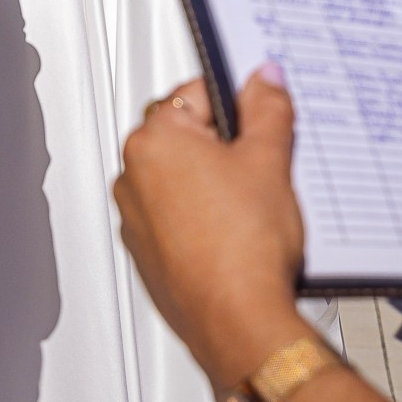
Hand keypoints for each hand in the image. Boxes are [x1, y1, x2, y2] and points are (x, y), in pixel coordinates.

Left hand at [115, 66, 313, 391]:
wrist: (238, 322)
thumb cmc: (245, 249)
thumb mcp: (269, 160)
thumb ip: (266, 107)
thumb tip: (263, 79)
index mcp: (154, 140)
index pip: (196, 92)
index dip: (236, 105)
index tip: (257, 119)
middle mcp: (132, 176)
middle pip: (184, 137)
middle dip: (221, 146)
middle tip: (259, 167)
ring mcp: (135, 219)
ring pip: (178, 180)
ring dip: (208, 184)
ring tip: (249, 207)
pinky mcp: (146, 255)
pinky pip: (173, 220)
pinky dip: (199, 220)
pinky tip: (234, 236)